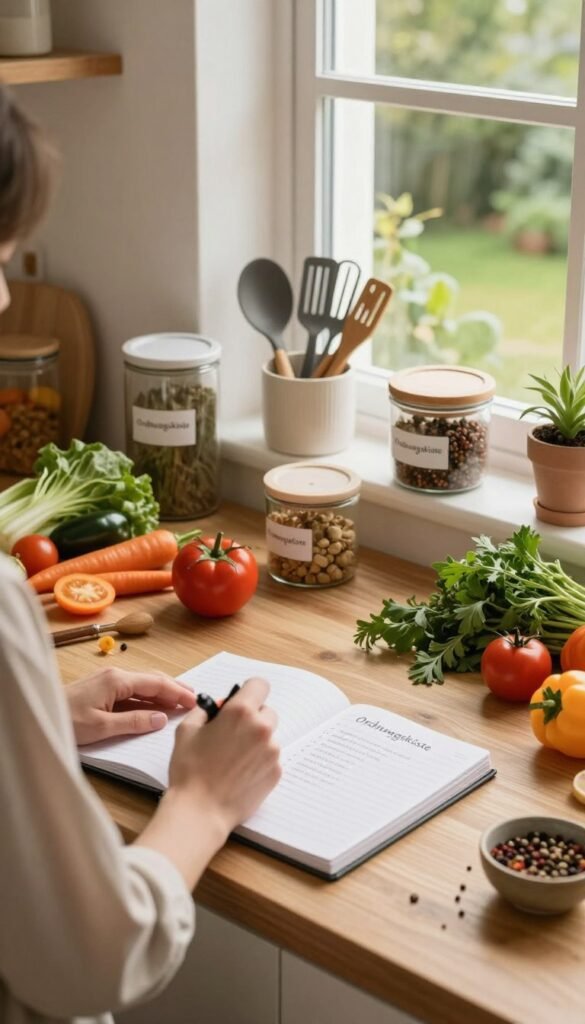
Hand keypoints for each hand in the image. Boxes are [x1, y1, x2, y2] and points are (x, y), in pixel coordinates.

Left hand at [66, 667, 196, 745]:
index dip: (177, 692)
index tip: (194, 700)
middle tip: (194, 699)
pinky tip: (155, 706)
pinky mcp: (102, 689)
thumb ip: (134, 722)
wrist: (40, 713)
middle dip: (174, 688)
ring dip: (162, 693)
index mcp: (117, 680)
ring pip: (143, 685)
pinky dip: (148, 698)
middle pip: (152, 679)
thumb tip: (161, 719)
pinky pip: (132, 691)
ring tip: (180, 701)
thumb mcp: (102, 727)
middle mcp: (115, 675)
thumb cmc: (65, 720)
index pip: (155, 683)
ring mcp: (108, 680)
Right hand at [167, 676, 280, 834]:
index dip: (249, 691)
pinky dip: (259, 761)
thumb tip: (219, 705)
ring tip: (233, 759)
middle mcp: (261, 728)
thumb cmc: (189, 770)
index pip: (259, 685)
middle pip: (266, 711)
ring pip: (269, 736)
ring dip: (256, 741)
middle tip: (233, 733)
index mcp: (240, 712)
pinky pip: (271, 757)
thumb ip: (206, 710)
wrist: (200, 811)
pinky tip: (240, 773)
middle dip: (252, 718)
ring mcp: (272, 751)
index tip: (242, 700)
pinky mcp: (276, 772)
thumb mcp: (187, 730)